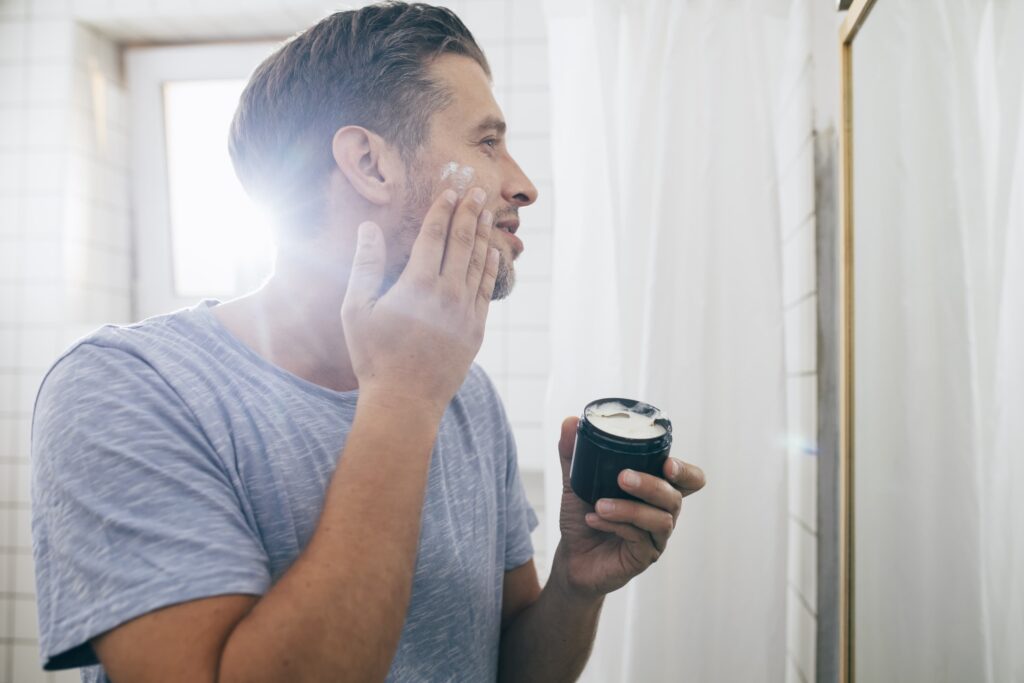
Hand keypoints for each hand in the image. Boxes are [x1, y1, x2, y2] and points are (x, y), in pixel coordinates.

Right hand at [340, 187, 497, 415]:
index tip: (450, 189)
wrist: (405, 401)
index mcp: (417, 284)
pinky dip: (491, 268)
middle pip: (462, 242)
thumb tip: (367, 228)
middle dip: (469, 212)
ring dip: (483, 235)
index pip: (434, 235)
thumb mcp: (357, 310)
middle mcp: (447, 293)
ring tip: (488, 213)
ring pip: (478, 263)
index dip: (443, 209)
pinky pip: (486, 290)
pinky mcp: (476, 330)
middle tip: (478, 189)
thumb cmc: (374, 357)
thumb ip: (364, 266)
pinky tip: (494, 254)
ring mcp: (465, 312)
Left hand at [553, 416, 705, 599]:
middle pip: (676, 497)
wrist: (571, 558)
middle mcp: (662, 513)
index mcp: (655, 490)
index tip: (667, 463)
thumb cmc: (583, 517)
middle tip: (623, 477)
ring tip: (599, 505)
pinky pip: (639, 539)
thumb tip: (570, 420)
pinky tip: (593, 518)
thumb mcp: (575, 482)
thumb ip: (574, 454)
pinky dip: (616, 525)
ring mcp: (656, 537)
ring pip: (660, 519)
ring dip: (629, 509)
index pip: (690, 479)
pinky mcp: (644, 557)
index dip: (686, 471)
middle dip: (652, 485)